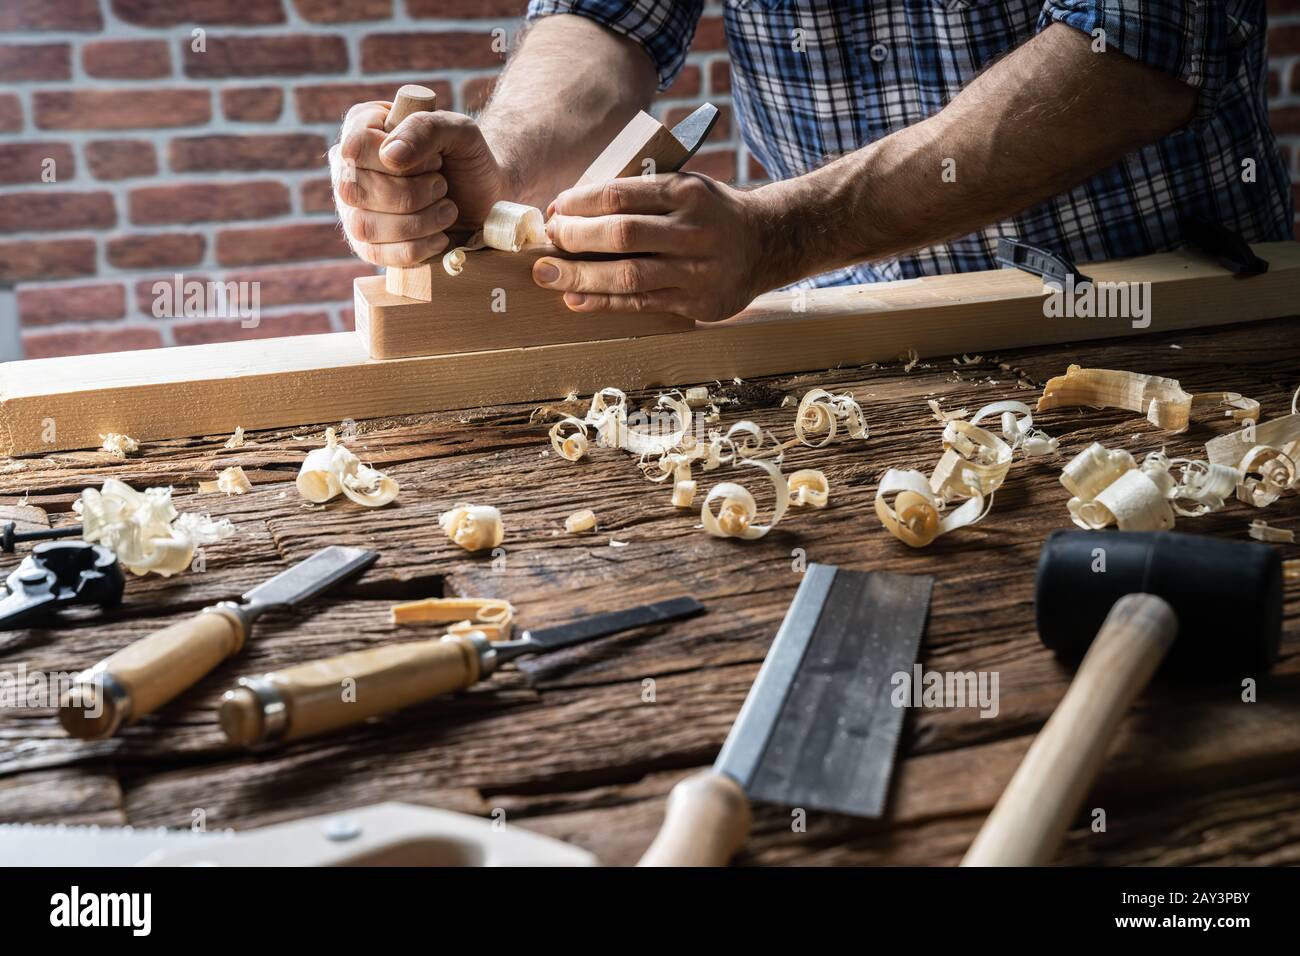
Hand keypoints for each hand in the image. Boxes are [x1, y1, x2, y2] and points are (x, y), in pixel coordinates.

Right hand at [330, 102, 508, 266]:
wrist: (484, 199)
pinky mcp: (367, 245)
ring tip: (447, 211)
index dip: (400, 161)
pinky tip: (440, 237)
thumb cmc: (466, 159)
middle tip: (443, 187)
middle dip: (412, 195)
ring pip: (364, 226)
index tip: (435, 161)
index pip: (356, 147)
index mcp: (362, 127)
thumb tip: (389, 155)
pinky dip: (416, 248)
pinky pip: (377, 256)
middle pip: (355, 190)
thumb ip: (425, 129)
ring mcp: (352, 209)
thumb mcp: (458, 131)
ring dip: (417, 223)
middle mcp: (347, 168)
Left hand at [535, 174, 772, 321]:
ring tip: (547, 275)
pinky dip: (604, 302)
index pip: (621, 194)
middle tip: (548, 241)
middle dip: (576, 238)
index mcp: (687, 191)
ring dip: (581, 276)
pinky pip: (641, 303)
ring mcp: (697, 269)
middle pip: (622, 234)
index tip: (556, 209)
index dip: (580, 203)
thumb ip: (640, 194)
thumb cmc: (711, 213)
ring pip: (629, 275)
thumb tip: (573, 209)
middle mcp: (694, 230)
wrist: (767, 243)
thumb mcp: (685, 186)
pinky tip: (576, 299)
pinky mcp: (696, 302)